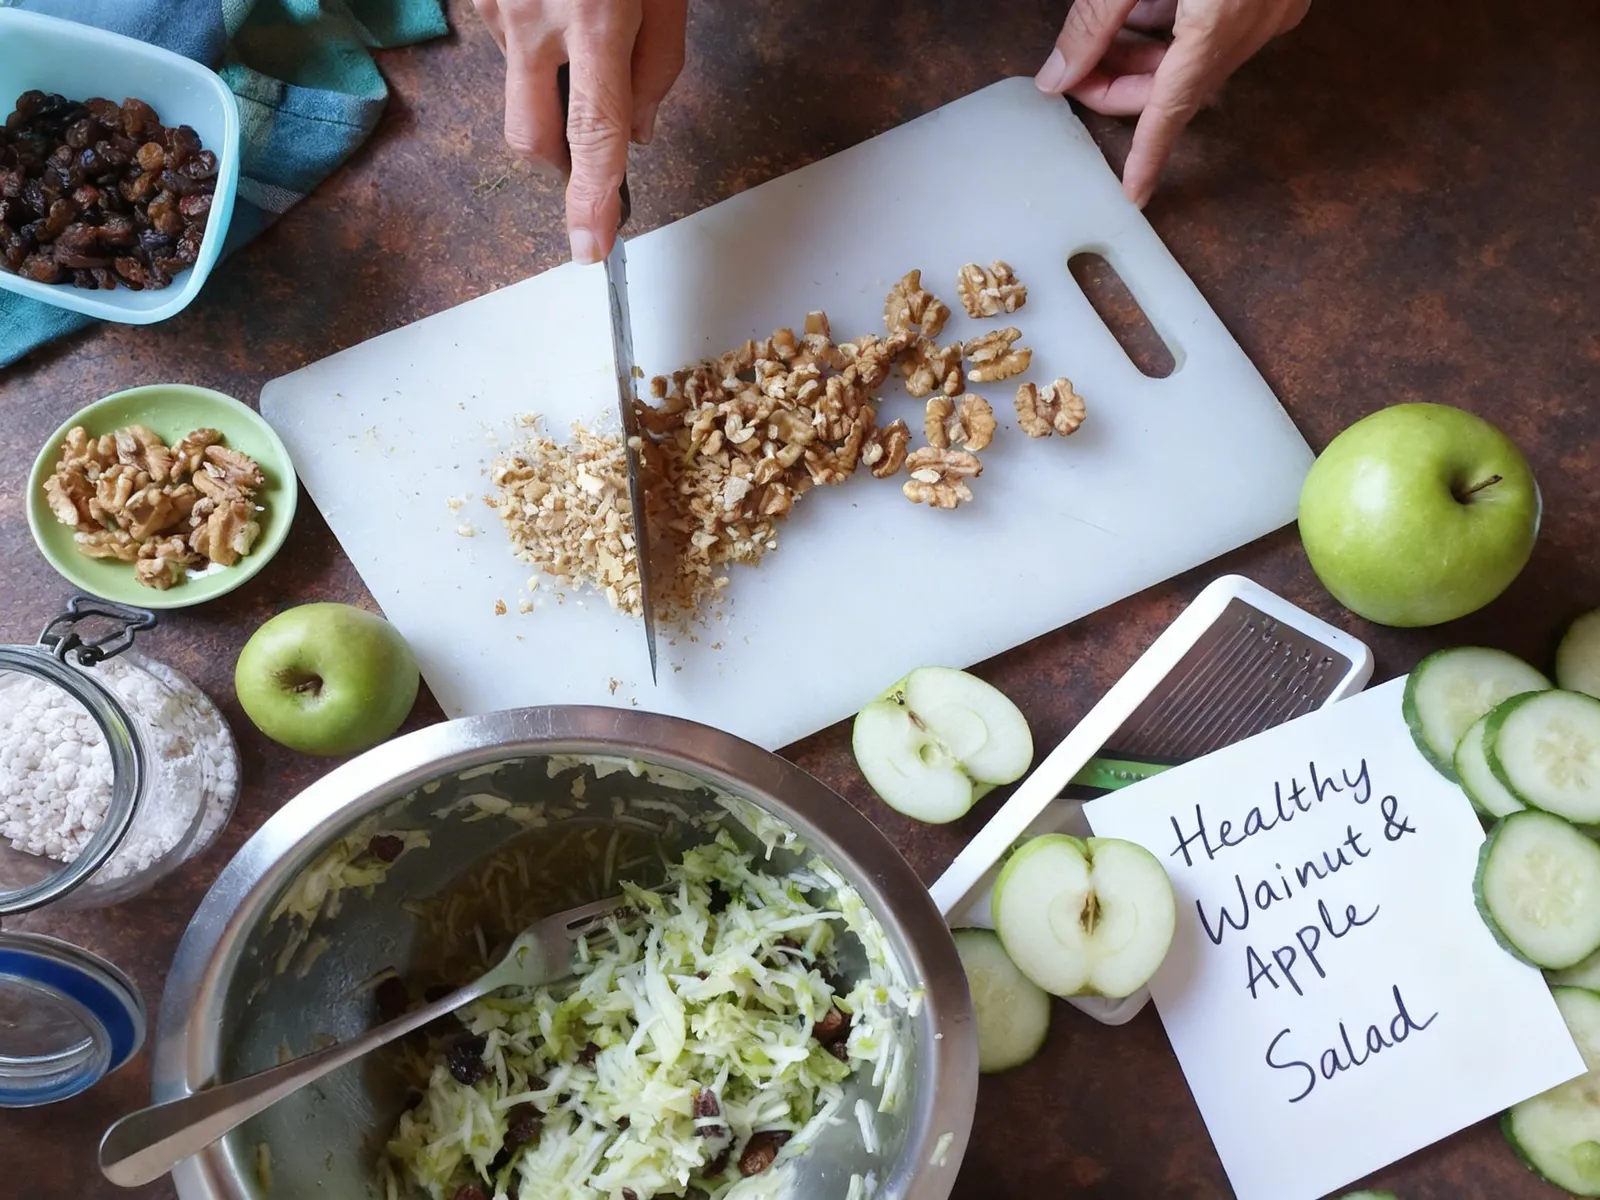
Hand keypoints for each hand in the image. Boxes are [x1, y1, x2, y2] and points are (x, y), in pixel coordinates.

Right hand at [472, 0, 688, 262]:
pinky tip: (558, 3)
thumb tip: (636, 134)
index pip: (592, 134)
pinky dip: (535, 45)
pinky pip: (506, 48)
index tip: (590, 247)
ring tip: (584, 21)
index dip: (589, 199)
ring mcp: (495, 4)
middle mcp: (533, 16)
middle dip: (563, 160)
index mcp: (595, 12)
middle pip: (533, 138)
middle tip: (597, 128)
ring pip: (518, 91)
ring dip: (551, 84)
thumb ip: (660, 63)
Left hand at [1035, 0, 1309, 206]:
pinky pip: (1221, 25)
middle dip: (1124, 88)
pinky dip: (1178, 26)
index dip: (1148, 156)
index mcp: (1220, 24)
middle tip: (1073, 76)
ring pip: (1200, 54)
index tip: (1134, 192)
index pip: (1172, 110)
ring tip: (1099, 37)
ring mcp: (1275, 4)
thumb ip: (1090, 23)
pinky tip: (1143, 6)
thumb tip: (1058, 76)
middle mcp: (1257, 22)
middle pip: (1180, 84)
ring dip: (1147, 55)